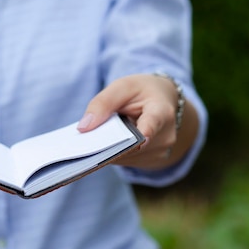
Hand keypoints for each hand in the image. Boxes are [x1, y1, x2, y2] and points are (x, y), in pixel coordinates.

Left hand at [77, 74, 197, 169]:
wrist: (162, 103)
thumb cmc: (141, 93)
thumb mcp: (123, 87)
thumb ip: (102, 103)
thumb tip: (83, 128)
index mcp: (162, 111)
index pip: (153, 123)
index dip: (146, 132)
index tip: (141, 139)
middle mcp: (165, 135)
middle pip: (131, 145)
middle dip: (109, 141)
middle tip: (88, 136)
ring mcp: (160, 152)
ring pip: (125, 156)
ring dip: (109, 148)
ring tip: (103, 133)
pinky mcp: (152, 161)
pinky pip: (126, 160)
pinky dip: (114, 152)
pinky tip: (109, 142)